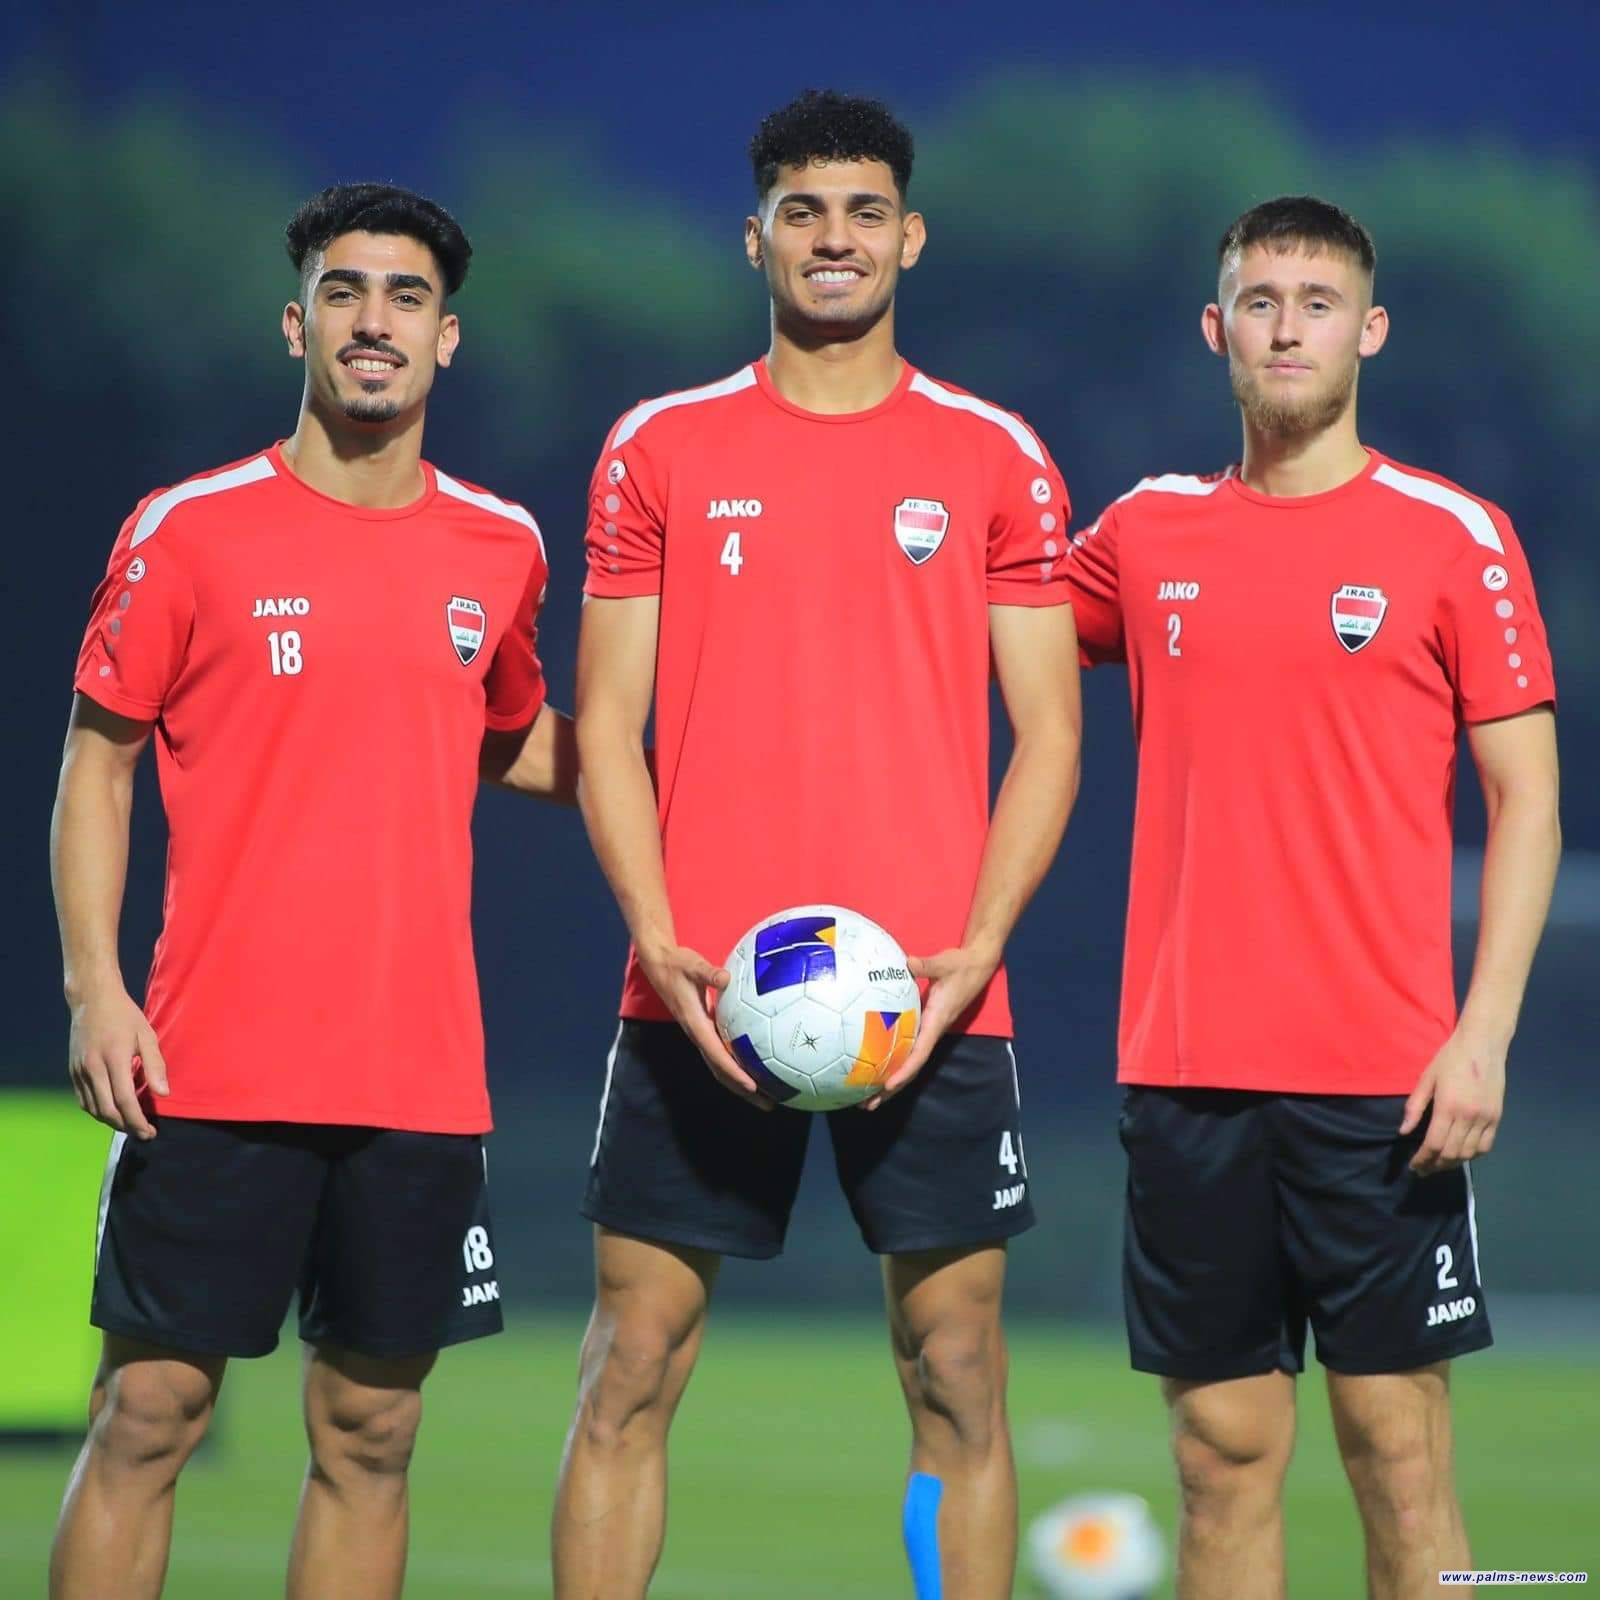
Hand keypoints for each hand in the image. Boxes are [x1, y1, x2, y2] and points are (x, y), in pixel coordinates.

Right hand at [68, 984, 167, 1139]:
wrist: (92, 1000)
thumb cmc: (125, 1016)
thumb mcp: (147, 1036)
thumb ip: (155, 1066)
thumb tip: (163, 1094)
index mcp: (114, 1058)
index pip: (124, 1100)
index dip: (137, 1121)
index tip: (150, 1132)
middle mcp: (93, 1068)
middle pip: (107, 1110)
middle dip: (126, 1127)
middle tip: (144, 1133)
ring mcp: (79, 1071)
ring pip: (93, 1109)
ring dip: (112, 1122)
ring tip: (131, 1125)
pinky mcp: (72, 1071)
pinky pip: (83, 1100)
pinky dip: (97, 1111)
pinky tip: (112, 1112)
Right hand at [635, 941, 770, 1109]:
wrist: (660, 965)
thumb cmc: (678, 964)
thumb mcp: (692, 964)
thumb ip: (708, 972)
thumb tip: (726, 978)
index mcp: (695, 1024)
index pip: (717, 1055)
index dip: (735, 1072)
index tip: (753, 1086)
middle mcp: (698, 1035)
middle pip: (721, 1071)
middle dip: (743, 1090)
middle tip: (768, 1104)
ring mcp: (701, 1035)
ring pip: (721, 1067)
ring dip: (741, 1084)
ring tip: (767, 1097)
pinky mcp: (705, 1031)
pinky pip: (722, 1055)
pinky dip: (738, 1067)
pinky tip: (757, 1069)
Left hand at [864, 941, 1000, 1109]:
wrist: (975, 965)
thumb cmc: (960, 966)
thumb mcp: (945, 963)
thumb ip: (927, 965)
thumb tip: (909, 962)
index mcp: (936, 1022)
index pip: (920, 1053)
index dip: (904, 1071)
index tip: (888, 1085)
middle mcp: (931, 1032)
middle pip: (910, 1069)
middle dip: (890, 1089)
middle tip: (866, 1105)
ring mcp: (927, 1031)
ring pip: (908, 1063)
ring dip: (888, 1082)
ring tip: (863, 1097)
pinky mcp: (923, 1025)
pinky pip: (906, 1050)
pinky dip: (890, 1062)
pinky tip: (871, 1066)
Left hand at [1401, 1026, 1506, 1174]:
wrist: (1483, 1045)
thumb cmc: (1449, 1058)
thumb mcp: (1426, 1079)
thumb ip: (1414, 1107)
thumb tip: (1403, 1132)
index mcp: (1448, 1107)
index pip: (1434, 1144)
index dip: (1423, 1159)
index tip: (1414, 1166)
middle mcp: (1469, 1117)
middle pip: (1452, 1153)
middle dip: (1435, 1165)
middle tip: (1424, 1170)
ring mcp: (1486, 1118)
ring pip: (1470, 1153)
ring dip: (1453, 1163)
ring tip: (1439, 1164)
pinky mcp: (1497, 1117)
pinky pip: (1486, 1145)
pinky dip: (1473, 1155)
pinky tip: (1461, 1155)